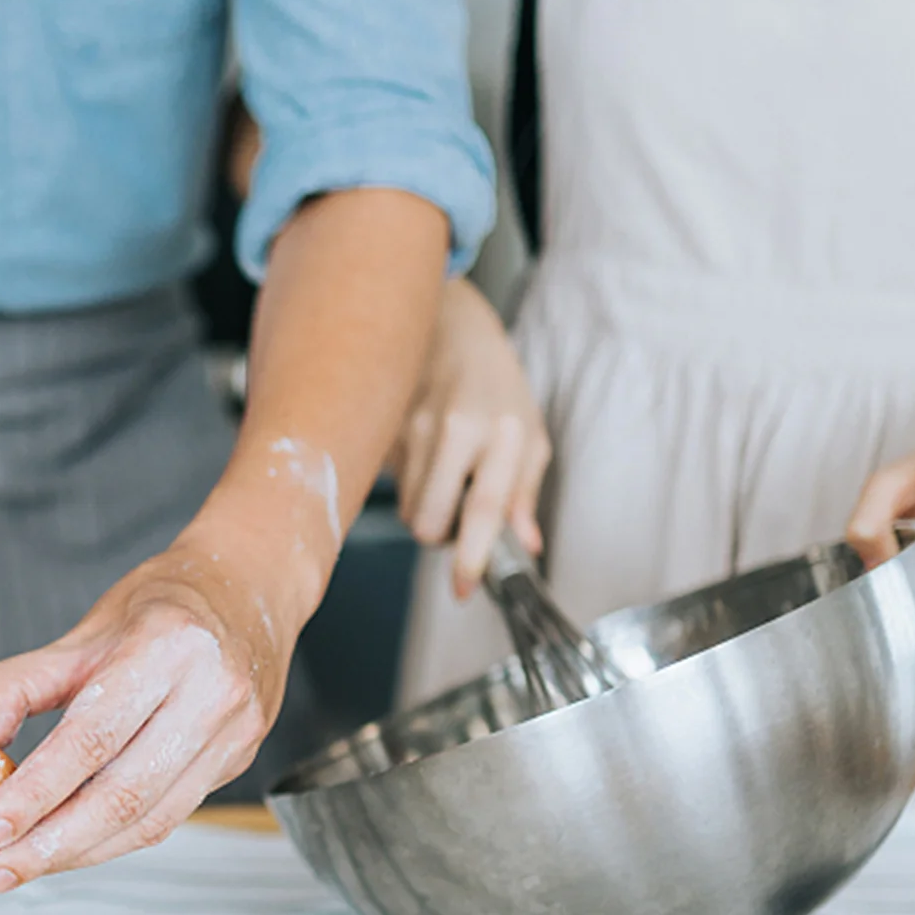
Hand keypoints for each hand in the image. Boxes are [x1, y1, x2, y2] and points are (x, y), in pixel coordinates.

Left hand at [0, 529, 293, 894]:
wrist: (247, 590)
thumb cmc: (163, 606)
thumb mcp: (80, 633)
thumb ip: (16, 688)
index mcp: (168, 647)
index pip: (91, 738)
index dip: (35, 792)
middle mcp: (212, 692)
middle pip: (124, 793)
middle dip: (50, 844)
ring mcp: (234, 732)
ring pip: (150, 819)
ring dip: (79, 853)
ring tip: (23, 867)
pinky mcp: (240, 760)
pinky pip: (170, 816)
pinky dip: (114, 840)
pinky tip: (72, 847)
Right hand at [394, 277, 550, 597]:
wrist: (450, 325)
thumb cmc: (497, 384)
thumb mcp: (530, 435)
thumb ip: (524, 493)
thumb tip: (526, 545)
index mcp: (498, 430)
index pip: (482, 506)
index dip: (471, 555)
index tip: (464, 588)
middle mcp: (452, 428)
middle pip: (427, 522)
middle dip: (440, 535)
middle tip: (459, 514)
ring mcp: (411, 426)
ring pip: (406, 508)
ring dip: (426, 508)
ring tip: (446, 477)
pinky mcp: (384, 427)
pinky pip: (392, 484)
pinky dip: (410, 483)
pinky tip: (426, 455)